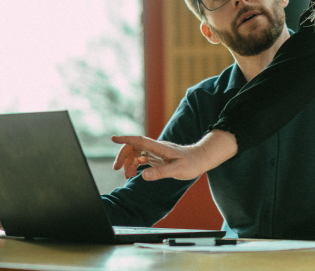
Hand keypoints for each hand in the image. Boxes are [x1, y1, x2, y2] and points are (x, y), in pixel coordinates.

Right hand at [111, 130, 237, 180]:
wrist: (201, 159)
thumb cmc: (192, 163)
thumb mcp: (178, 170)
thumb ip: (160, 172)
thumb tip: (142, 176)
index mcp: (160, 148)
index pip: (139, 141)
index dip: (126, 139)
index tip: (113, 138)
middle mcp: (156, 148)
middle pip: (134, 146)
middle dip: (123, 155)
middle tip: (117, 168)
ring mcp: (156, 152)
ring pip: (136, 153)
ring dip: (128, 162)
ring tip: (127, 176)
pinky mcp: (157, 157)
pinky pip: (141, 158)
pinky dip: (135, 165)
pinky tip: (134, 173)